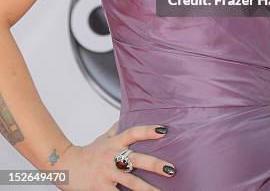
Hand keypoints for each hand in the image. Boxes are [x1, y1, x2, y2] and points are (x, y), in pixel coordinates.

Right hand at [55, 120, 175, 190]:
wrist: (65, 165)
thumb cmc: (86, 152)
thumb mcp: (102, 138)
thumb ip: (116, 130)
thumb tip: (125, 119)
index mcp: (114, 143)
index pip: (133, 133)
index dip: (148, 131)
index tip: (163, 130)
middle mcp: (112, 157)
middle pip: (136, 159)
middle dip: (155, 165)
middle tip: (171, 169)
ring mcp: (107, 173)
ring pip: (130, 182)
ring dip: (147, 189)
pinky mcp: (101, 188)